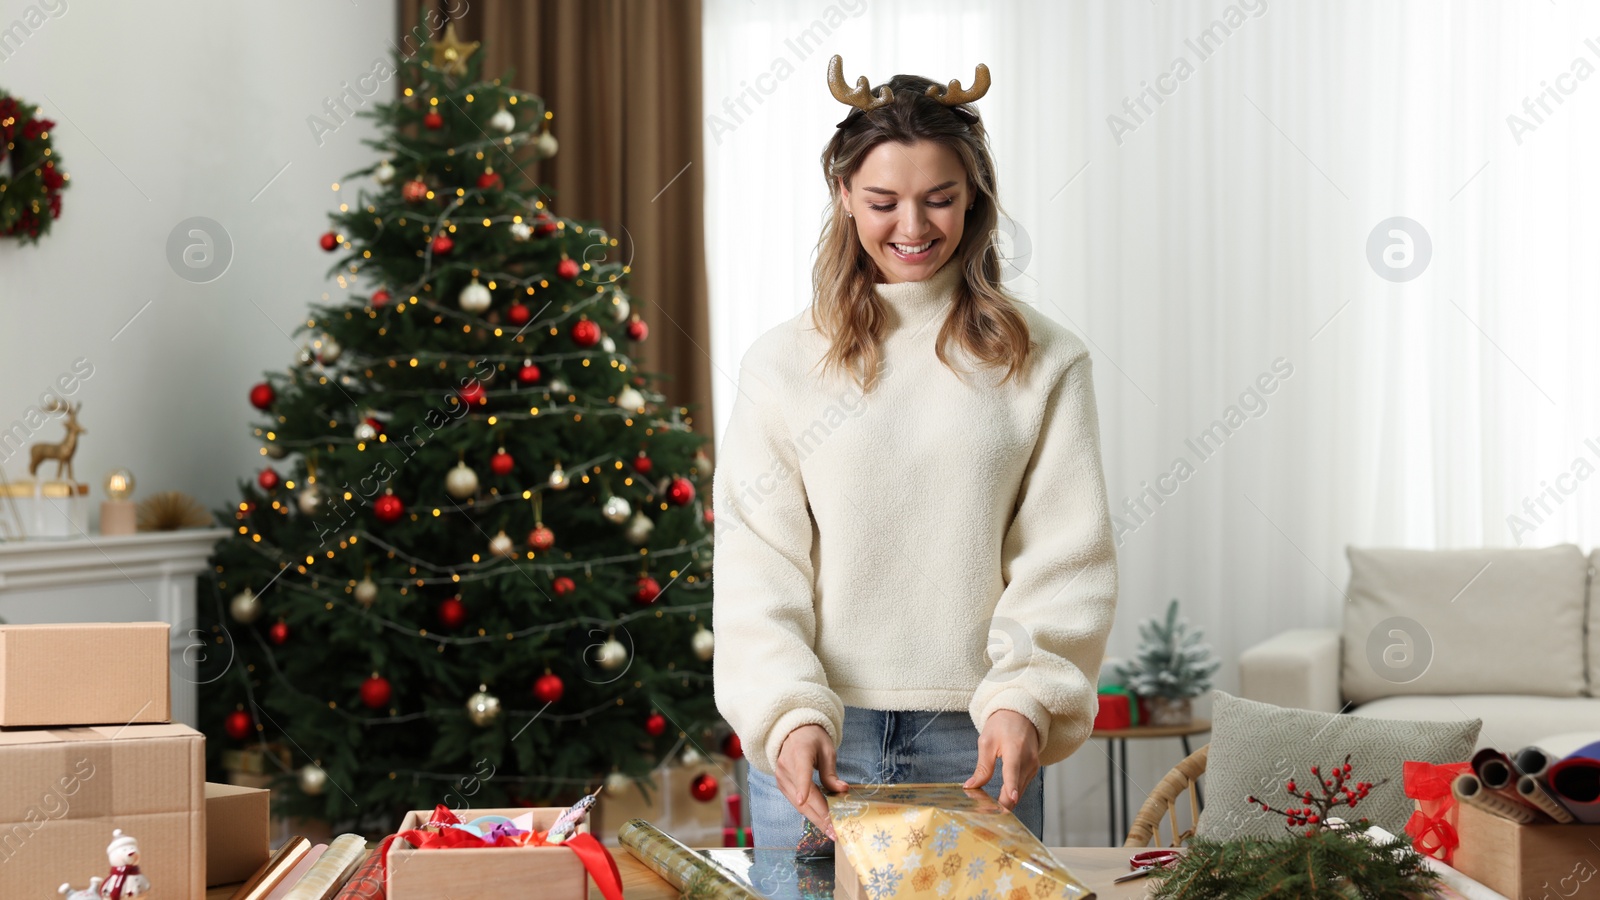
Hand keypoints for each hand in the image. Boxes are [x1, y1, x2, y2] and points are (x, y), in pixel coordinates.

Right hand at [774, 723, 849, 839]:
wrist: (793, 733)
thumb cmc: (813, 739)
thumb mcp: (827, 750)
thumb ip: (831, 772)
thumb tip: (843, 790)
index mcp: (799, 753)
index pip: (801, 772)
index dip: (803, 787)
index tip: (804, 801)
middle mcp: (786, 768)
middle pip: (802, 796)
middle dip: (819, 815)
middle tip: (834, 831)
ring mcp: (782, 778)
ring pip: (799, 804)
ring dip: (815, 819)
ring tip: (830, 831)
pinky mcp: (782, 785)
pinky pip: (796, 802)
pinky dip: (809, 812)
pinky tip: (821, 821)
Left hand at [963, 709, 1039, 811]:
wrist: (1021, 714)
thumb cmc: (1002, 725)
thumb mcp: (987, 742)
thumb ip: (982, 767)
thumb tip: (971, 786)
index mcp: (1015, 750)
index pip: (1013, 772)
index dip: (1011, 788)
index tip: (1009, 801)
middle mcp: (1028, 760)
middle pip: (1016, 789)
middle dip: (1001, 803)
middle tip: (984, 813)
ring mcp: (1033, 767)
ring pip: (1019, 791)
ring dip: (1006, 801)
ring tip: (989, 808)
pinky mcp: (1033, 770)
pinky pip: (1022, 786)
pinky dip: (1012, 793)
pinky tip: (1000, 799)